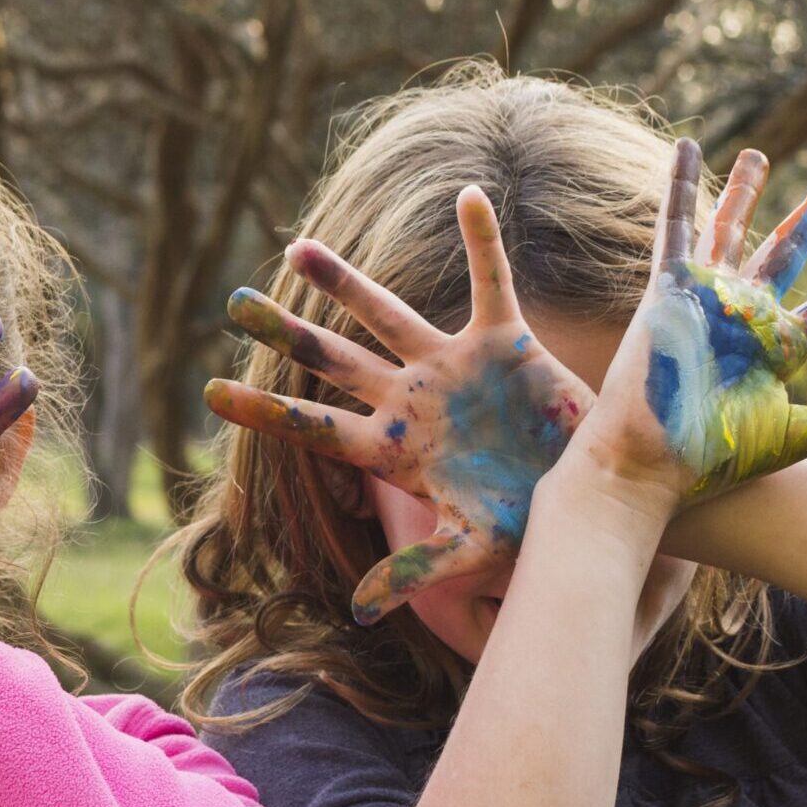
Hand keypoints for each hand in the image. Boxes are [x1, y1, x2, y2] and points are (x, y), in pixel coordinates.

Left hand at [206, 187, 589, 623]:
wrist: (596, 500)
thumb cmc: (531, 530)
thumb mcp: (471, 553)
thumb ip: (416, 573)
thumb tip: (360, 610)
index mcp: (396, 450)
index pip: (315, 428)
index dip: (266, 411)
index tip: (210, 392)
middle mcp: (413, 401)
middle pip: (334, 360)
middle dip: (286, 333)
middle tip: (231, 302)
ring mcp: (454, 367)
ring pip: (387, 313)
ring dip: (344, 282)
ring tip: (295, 246)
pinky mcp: (507, 342)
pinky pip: (492, 281)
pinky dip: (484, 240)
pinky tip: (468, 196)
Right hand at [583, 139, 806, 503]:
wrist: (648, 463)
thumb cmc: (711, 458)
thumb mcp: (795, 435)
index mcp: (781, 349)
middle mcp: (746, 316)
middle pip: (788, 250)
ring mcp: (707, 298)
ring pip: (731, 230)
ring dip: (743, 192)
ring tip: (758, 155)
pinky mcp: (670, 289)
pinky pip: (677, 228)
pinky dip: (680, 187)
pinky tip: (687, 147)